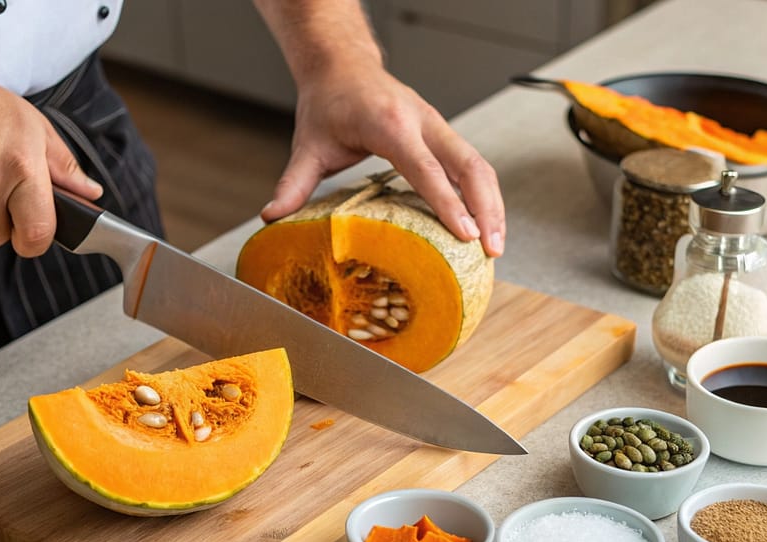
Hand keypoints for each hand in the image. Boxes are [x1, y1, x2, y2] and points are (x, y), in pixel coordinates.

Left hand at [259, 58, 506, 256]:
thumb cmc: (329, 104)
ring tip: (495, 246)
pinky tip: (485, 225)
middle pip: (470, 166)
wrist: (344, 66)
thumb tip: (271, 217)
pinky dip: (484, 196)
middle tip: (491, 250)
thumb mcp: (308, 145)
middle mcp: (423, 122)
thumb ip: (294, 183)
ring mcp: (437, 126)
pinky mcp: (443, 134)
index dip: (448, 204)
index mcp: (391, 125)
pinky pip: (473, 165)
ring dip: (493, 205)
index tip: (465, 235)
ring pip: (479, 166)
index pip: (427, 170)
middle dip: (486, 209)